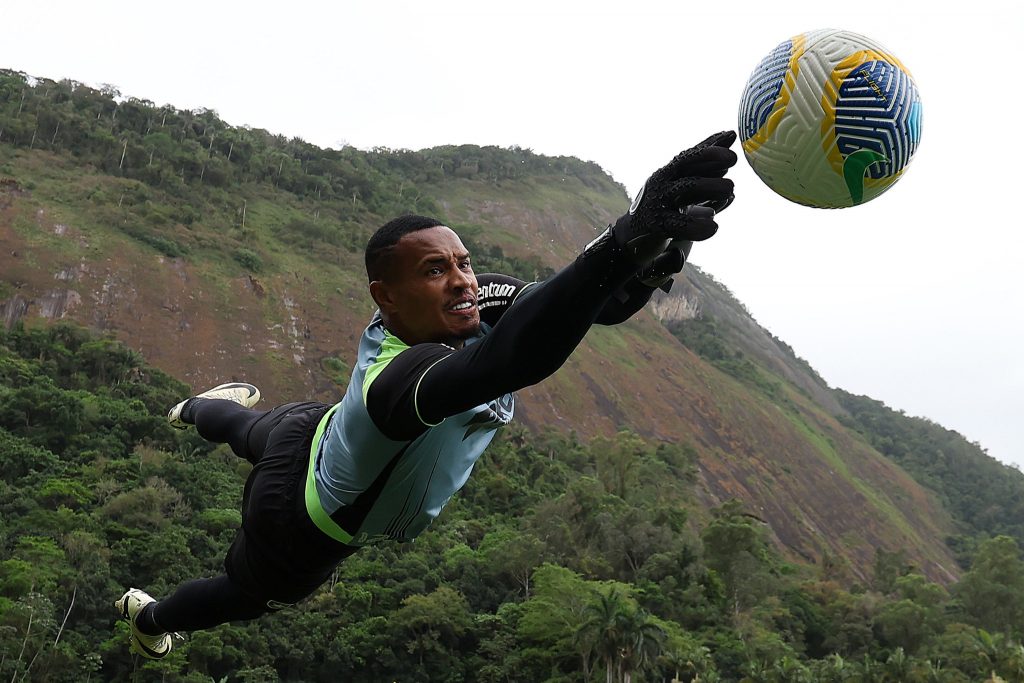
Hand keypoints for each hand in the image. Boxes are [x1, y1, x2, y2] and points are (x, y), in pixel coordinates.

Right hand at [612, 131, 736, 265]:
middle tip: (733, 158)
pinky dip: (696, 226)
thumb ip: (705, 176)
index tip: (731, 135)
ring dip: (709, 186)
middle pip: (686, 164)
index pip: (691, 154)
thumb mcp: (683, 188)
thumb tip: (730, 160)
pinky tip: (712, 227)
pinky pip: (678, 224)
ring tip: (731, 190)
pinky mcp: (656, 224)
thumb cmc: (664, 208)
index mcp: (670, 172)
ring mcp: (658, 201)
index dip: (711, 144)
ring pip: (685, 188)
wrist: (634, 235)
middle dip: (709, 158)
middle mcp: (663, 182)